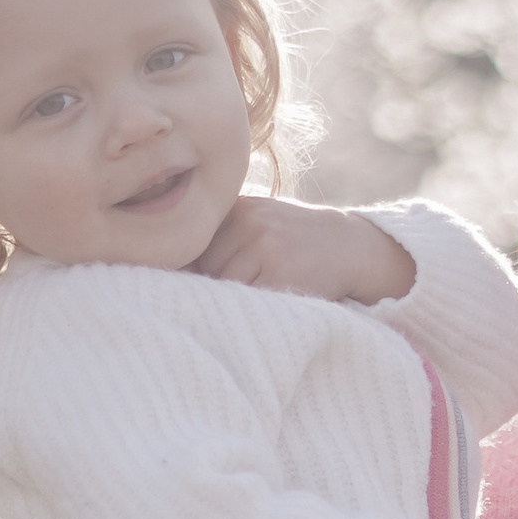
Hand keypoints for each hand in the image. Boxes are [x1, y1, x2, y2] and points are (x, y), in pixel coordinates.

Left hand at [195, 195, 415, 303]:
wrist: (351, 246)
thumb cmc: (296, 241)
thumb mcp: (260, 220)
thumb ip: (222, 235)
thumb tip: (167, 267)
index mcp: (236, 208)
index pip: (193, 245)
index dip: (193, 270)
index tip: (194, 282)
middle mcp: (247, 222)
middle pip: (203, 268)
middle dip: (211, 286)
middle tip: (230, 296)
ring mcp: (264, 246)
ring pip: (222, 287)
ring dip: (229, 302)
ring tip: (253, 300)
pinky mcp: (280, 273)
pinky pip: (246, 301)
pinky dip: (250, 310)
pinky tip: (268, 305)